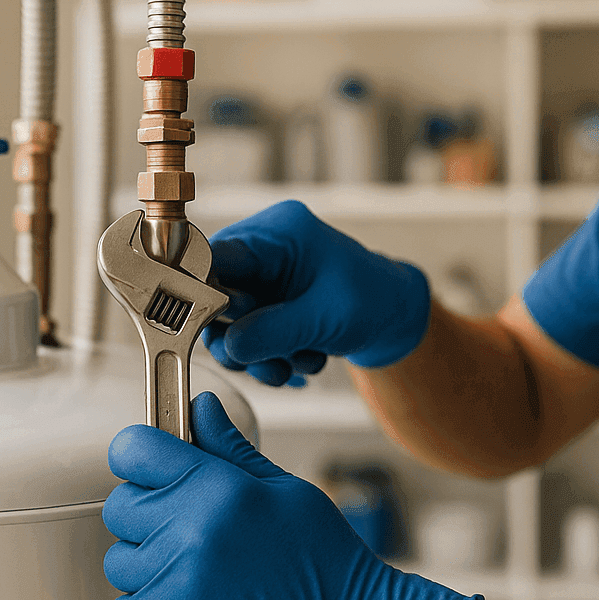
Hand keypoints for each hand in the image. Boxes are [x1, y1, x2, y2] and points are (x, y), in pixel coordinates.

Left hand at [103, 393, 480, 599]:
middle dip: (145, 510)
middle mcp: (192, 529)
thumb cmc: (323, 556)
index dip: (139, 452)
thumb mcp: (282, 487)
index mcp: (219, 486)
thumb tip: (199, 408)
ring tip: (193, 567)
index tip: (151, 464)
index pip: (134, 449)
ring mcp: (179, 579)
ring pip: (119, 560)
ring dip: (146, 563)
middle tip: (185, 523)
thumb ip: (228, 447)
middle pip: (120, 504)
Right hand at [205, 200, 430, 385]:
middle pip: (217, 292)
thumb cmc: (373, 301)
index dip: (205, 291)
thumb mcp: (326, 318)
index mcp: (279, 233)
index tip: (209, 324)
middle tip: (256, 362)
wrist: (394, 316)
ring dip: (256, 353)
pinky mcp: (266, 300)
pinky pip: (247, 331)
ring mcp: (264, 276)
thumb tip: (228, 345)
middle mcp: (265, 249)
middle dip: (237, 336)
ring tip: (291, 366)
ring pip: (230, 320)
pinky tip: (300, 358)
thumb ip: (274, 331)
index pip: (218, 255)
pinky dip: (269, 354)